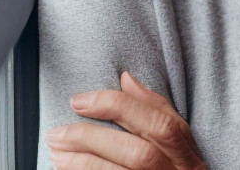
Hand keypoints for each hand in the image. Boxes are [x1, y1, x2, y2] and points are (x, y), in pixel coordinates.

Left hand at [45, 72, 206, 169]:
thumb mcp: (179, 140)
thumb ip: (155, 108)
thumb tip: (125, 78)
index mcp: (184, 154)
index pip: (157, 123)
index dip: (116, 107)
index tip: (78, 101)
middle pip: (135, 153)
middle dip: (90, 139)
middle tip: (56, 134)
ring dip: (80, 163)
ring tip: (55, 152)